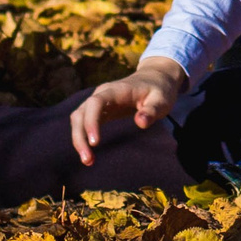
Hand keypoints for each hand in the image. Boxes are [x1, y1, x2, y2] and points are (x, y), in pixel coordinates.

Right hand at [69, 57, 186, 164]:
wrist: (155, 79)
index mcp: (117, 89)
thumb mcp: (162, 99)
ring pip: (78, 118)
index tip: (95, 143)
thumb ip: (152, 110)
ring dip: (78, 139)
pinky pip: (84, 123)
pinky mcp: (99, 110)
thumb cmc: (159, 90)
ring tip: (88, 161)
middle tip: (88, 159)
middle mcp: (102, 93)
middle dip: (80, 136)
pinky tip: (90, 155)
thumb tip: (141, 123)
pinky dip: (83, 138)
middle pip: (81, 113)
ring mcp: (98, 101)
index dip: (91, 121)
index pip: (95, 102)